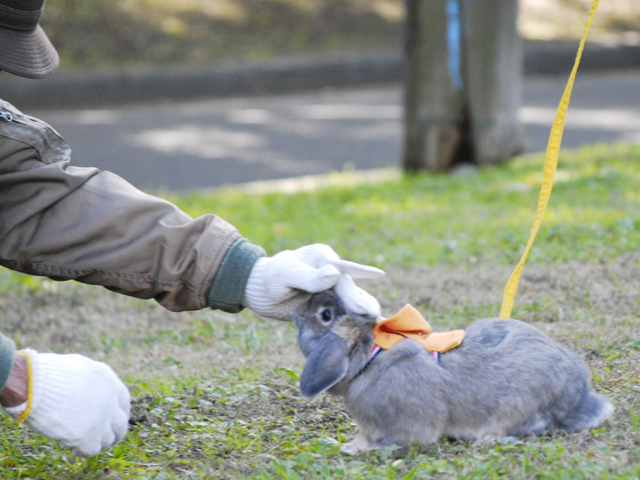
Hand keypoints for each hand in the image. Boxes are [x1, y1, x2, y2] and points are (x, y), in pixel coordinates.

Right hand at [2, 349, 129, 457]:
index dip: (118, 412)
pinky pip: (92, 450)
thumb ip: (90, 378)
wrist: (33, 383)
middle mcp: (110, 401)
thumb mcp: (79, 366)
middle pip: (120, 424)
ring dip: (98, 442)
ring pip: (108, 439)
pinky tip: (74, 447)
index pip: (123, 402)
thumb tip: (88, 387)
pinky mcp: (87, 436)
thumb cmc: (48, 372)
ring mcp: (100, 420)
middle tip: (106, 438)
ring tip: (85, 442)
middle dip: (114, 432)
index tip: (113, 419)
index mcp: (109, 382)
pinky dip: (83, 451)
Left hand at [243, 244, 383, 320]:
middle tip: (373, 315)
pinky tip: (362, 328)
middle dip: (359, 301)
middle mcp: (330, 271)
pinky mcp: (324, 303)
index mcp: (323, 257)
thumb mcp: (286, 274)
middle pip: (348, 288)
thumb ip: (309, 276)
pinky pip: (339, 311)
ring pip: (348, 300)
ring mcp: (328, 288)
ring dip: (359, 311)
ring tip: (374, 322)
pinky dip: (349, 319)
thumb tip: (334, 273)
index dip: (357, 283)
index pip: (342, 271)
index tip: (370, 290)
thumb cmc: (270, 277)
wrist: (256, 292)